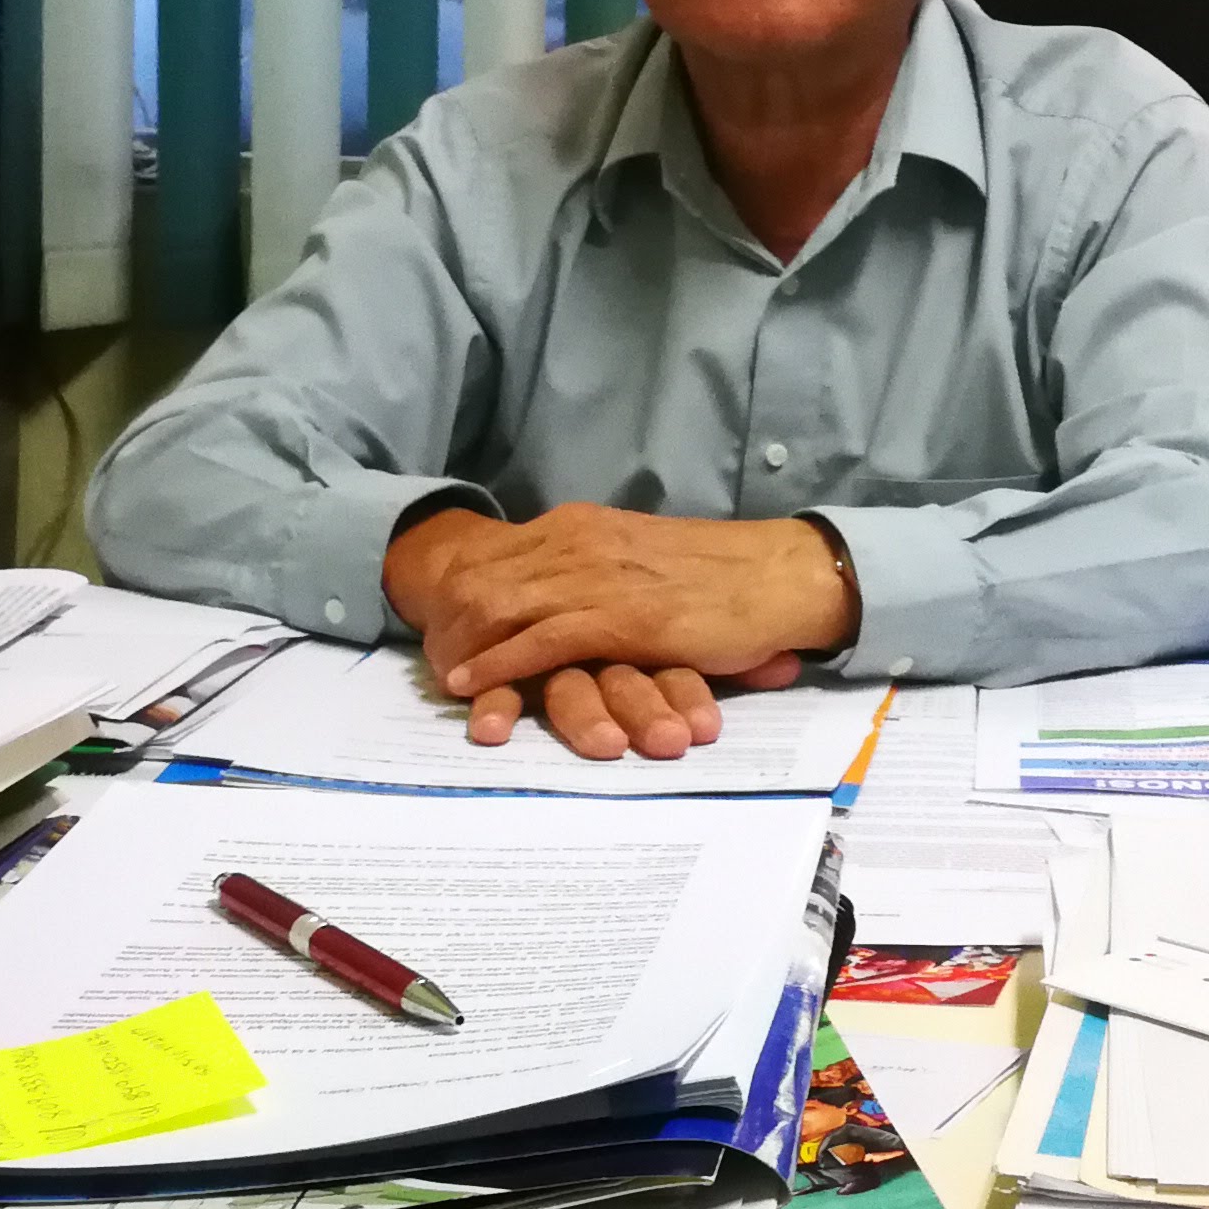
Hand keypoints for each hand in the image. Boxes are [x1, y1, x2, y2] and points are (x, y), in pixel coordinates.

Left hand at [383, 503, 860, 755]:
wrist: (779, 575)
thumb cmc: (725, 577)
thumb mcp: (645, 561)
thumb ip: (603, 571)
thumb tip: (573, 594)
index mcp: (586, 526)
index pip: (501, 554)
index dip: (463, 589)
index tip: (442, 619)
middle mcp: (580, 543)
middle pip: (486, 577)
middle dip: (449, 618)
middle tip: (429, 651)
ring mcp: (595, 579)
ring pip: (500, 607)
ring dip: (463, 643)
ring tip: (442, 674)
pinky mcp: (614, 619)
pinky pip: (536, 640)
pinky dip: (497, 663)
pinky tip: (472, 682)